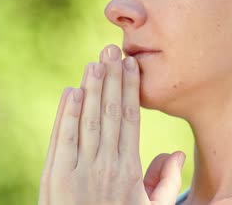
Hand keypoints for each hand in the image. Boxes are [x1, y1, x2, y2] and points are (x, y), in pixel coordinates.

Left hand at [38, 44, 185, 204]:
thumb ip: (165, 183)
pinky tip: (71, 93)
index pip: (130, 119)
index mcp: (128, 170)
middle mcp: (103, 165)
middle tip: (112, 49)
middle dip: (111, 78)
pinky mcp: (54, 178)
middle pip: (109, 112)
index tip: (131, 65)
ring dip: (90, 88)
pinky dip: (65, 115)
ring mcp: (76, 171)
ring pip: (86, 120)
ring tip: (95, 62)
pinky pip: (61, 140)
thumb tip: (177, 153)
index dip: (130, 89)